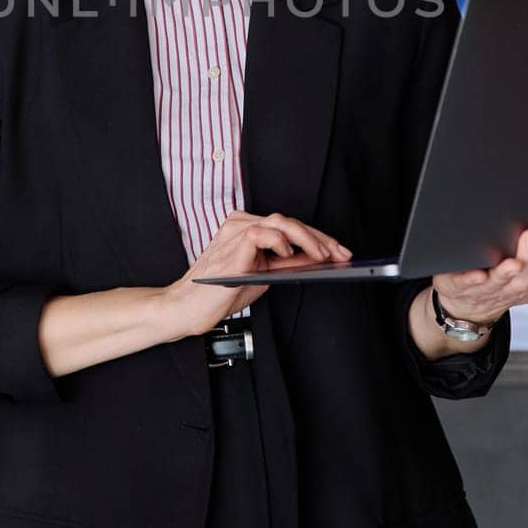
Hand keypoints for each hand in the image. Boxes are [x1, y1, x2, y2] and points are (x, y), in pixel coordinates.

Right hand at [160, 210, 350, 337]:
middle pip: (288, 221)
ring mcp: (234, 233)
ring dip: (307, 239)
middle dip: (320, 237)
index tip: (339, 250)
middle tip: (340, 253)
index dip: (317, 237)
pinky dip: (280, 242)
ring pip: (280, 222)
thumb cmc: (219, 292)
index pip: (288, 226)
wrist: (187, 307)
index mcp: (247, 228)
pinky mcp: (232, 247)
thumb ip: (284, 263)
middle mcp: (240, 224)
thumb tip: (317, 259)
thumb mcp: (261, 275)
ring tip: (323, 255)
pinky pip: (261, 233)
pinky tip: (289, 255)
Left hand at [430, 224, 527, 324]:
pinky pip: (465, 284)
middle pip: (524, 276)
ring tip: (512, 259)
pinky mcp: (460, 286)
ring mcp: (485, 289)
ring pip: (498, 281)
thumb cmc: (510, 285)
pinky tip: (473, 271)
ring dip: (506, 272)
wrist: (469, 308)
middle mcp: (511, 288)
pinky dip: (470, 279)